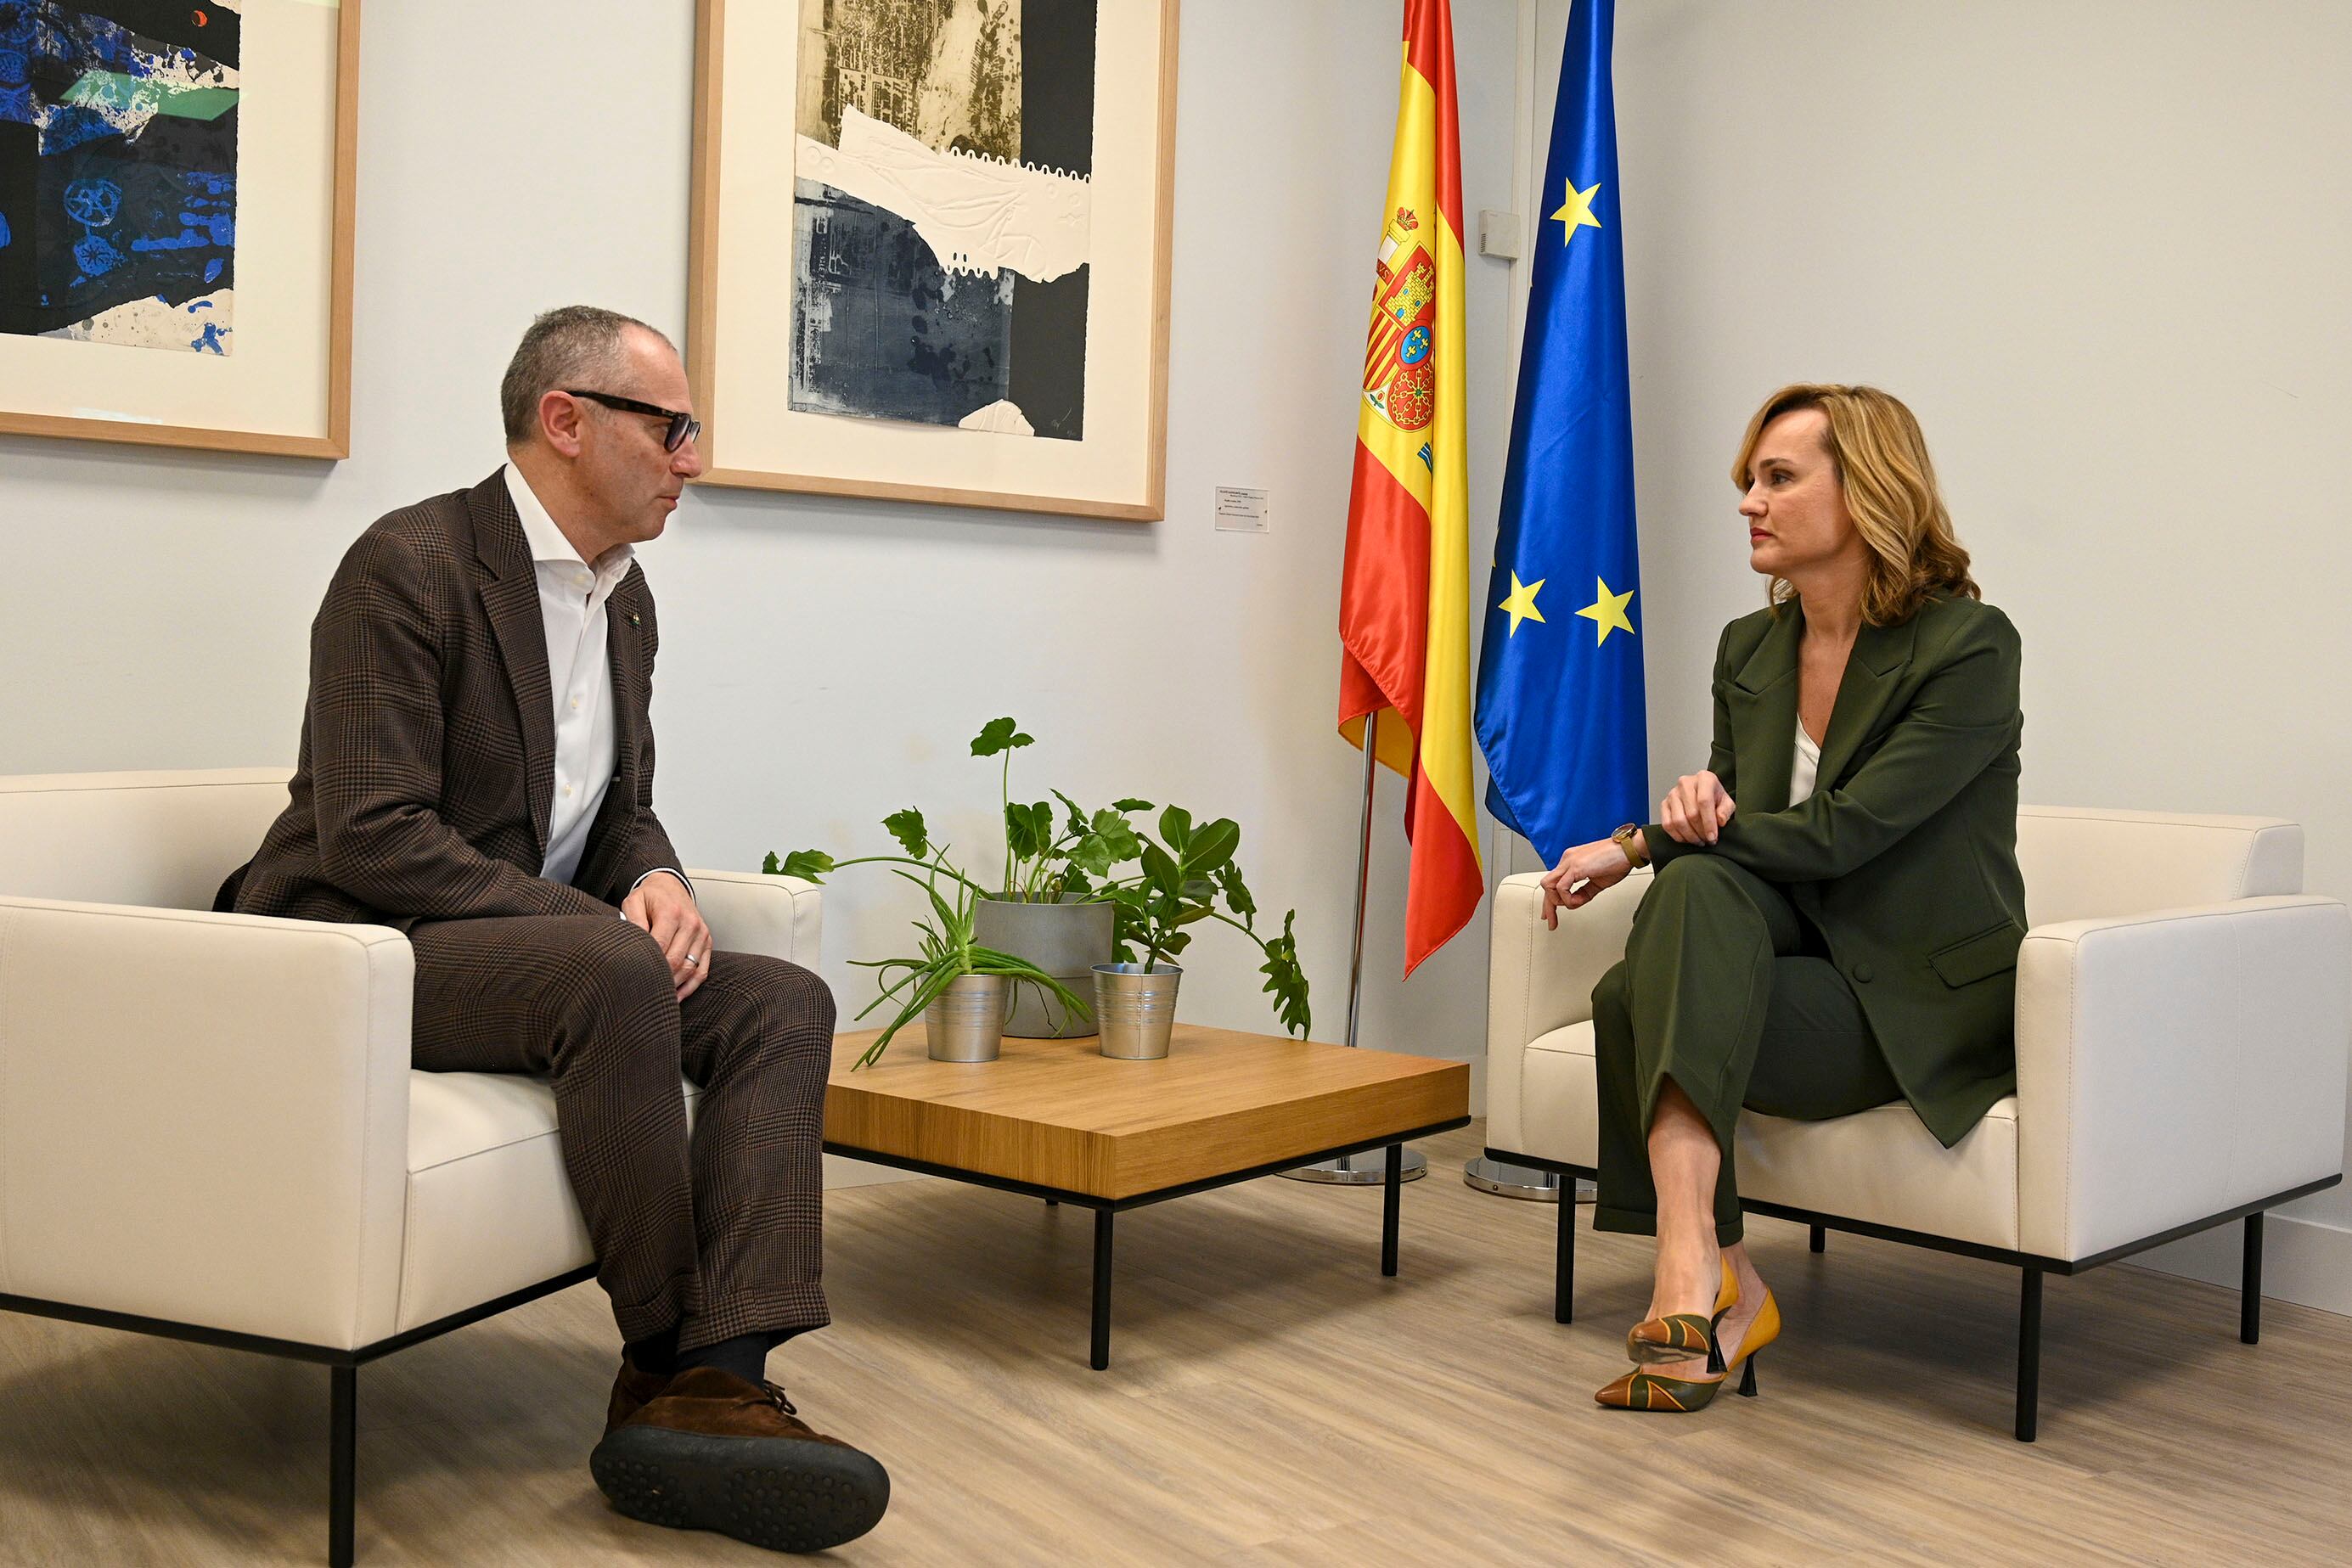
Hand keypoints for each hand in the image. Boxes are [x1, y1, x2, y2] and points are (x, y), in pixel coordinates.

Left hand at [622, 872, 711, 1001]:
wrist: (671, 887)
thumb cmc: (651, 897)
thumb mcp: (634, 901)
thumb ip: (632, 920)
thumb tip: (633, 944)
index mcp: (672, 913)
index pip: (660, 947)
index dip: (648, 964)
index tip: (634, 977)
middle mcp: (691, 924)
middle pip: (676, 961)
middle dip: (660, 978)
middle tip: (643, 991)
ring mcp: (701, 934)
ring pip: (690, 969)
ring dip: (674, 986)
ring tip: (658, 996)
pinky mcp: (707, 942)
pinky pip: (702, 971)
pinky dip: (690, 987)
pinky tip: (677, 996)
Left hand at [1537, 838, 1635, 928]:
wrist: (1629, 849)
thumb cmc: (1618, 860)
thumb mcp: (1598, 881)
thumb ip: (1584, 892)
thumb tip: (1575, 902)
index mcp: (1571, 861)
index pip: (1553, 883)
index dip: (1550, 900)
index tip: (1551, 915)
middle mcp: (1567, 860)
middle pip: (1547, 885)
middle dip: (1548, 907)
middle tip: (1552, 922)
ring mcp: (1570, 862)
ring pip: (1549, 886)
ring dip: (1558, 901)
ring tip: (1574, 904)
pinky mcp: (1576, 866)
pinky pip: (1562, 887)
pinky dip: (1567, 899)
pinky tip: (1578, 901)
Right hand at [1660, 770, 1735, 844]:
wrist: (1702, 793)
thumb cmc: (1715, 797)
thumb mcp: (1727, 802)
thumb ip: (1726, 810)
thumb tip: (1720, 820)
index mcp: (1704, 778)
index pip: (1704, 801)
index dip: (1709, 822)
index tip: (1713, 837)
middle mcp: (1685, 783)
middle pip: (1691, 813)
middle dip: (1701, 832)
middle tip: (1708, 841)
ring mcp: (1673, 793)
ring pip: (1678, 821)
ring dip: (1690, 836)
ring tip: (1699, 841)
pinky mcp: (1664, 804)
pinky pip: (1667, 824)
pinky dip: (1678, 836)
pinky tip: (1688, 839)